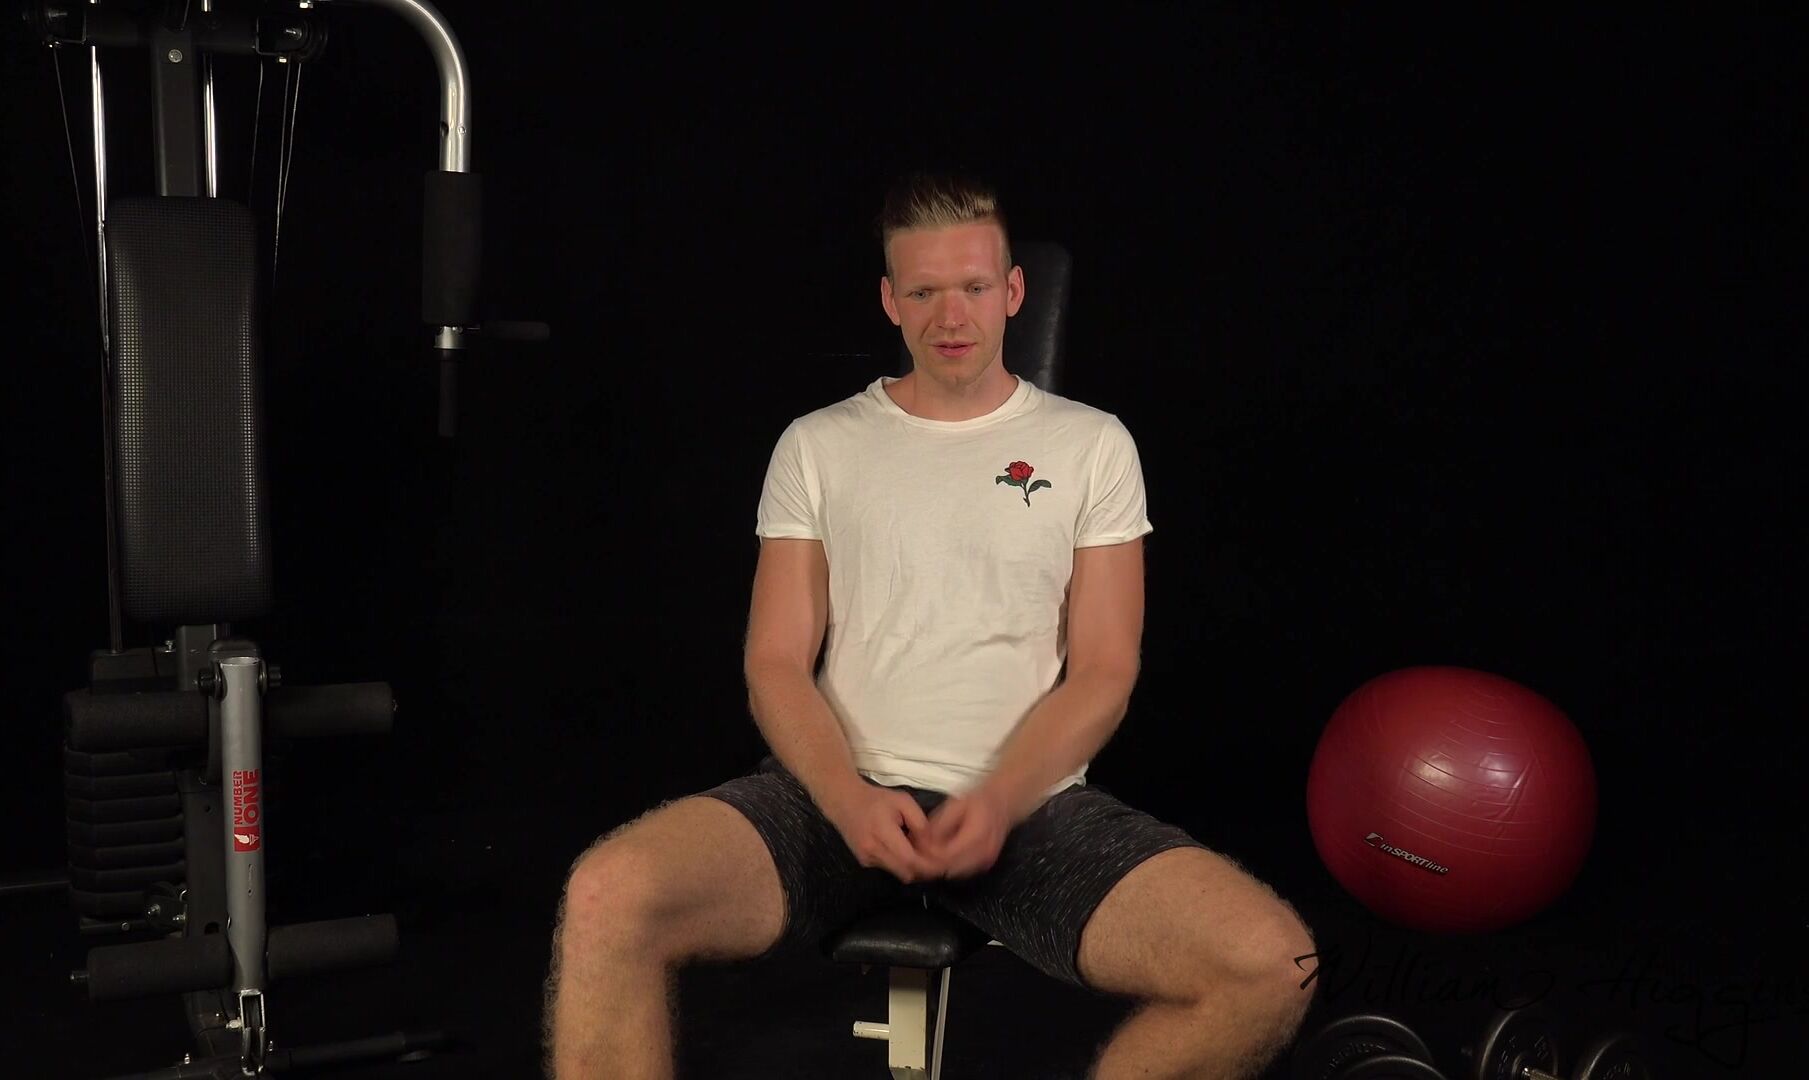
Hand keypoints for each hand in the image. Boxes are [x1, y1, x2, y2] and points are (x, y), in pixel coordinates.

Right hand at [824, 783, 944, 883]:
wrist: (845, 802)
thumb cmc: (876, 800)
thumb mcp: (903, 802)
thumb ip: (920, 823)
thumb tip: (931, 845)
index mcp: (882, 832)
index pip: (909, 860)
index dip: (927, 865)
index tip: (941, 862)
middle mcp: (872, 850)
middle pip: (905, 872)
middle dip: (923, 869)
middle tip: (935, 860)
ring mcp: (867, 858)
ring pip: (898, 873)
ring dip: (911, 867)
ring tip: (918, 852)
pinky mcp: (864, 862)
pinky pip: (889, 869)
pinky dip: (900, 864)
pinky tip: (903, 850)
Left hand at [919, 786, 1010, 879]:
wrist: (1002, 804)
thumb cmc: (978, 801)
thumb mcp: (955, 805)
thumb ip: (939, 824)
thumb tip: (922, 840)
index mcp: (977, 834)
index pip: (947, 855)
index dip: (929, 854)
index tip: (918, 847)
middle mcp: (984, 852)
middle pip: (950, 868)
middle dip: (932, 863)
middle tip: (919, 854)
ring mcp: (987, 861)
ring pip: (955, 873)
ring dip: (939, 867)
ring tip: (928, 855)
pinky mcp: (985, 865)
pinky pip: (962, 872)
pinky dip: (949, 867)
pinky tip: (941, 857)